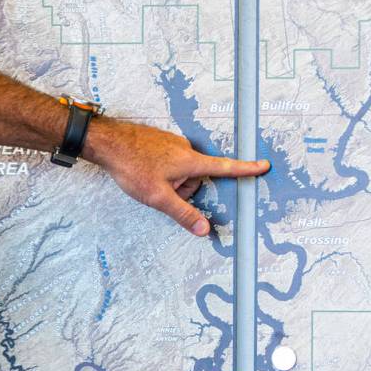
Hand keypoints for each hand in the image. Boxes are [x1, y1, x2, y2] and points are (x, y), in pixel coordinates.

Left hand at [81, 117, 269, 235]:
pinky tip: (144, 170)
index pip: (224, 167)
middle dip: (183, 189)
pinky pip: (169, 160)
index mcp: (190, 161)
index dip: (246, 169)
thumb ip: (182, 213)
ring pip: (180, 170)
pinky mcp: (160, 140)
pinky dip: (161, 170)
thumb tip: (204, 229)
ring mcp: (172, 142)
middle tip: (160, 190)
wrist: (107, 141)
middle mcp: (185, 148)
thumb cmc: (131, 166)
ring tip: (147, 178)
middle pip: (196, 177)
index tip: (263, 166)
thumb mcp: (157, 197)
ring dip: (170, 180)